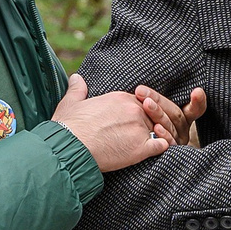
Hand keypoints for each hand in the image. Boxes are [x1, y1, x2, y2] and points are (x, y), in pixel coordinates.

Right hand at [53, 73, 172, 171]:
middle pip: (149, 116)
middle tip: (136, 136)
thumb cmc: (68, 127)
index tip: (127, 123)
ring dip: (153, 136)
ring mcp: (139, 128)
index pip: (139, 103)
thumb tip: (76, 77)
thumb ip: (77, 89)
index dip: (134, 114)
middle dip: (145, 125)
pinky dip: (160, 148)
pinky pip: (161, 145)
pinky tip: (154, 152)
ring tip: (145, 146)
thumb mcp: (71, 103)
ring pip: (157, 130)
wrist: (70, 148)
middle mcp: (134, 110)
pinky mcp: (142, 148)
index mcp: (120, 98)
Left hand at [133, 85, 206, 148]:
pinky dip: (164, 134)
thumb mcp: (145, 110)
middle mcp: (182, 129)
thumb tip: (142, 89)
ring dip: (158, 113)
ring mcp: (177, 141)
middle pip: (176, 114)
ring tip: (147, 104)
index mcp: (182, 117)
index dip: (198, 101)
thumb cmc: (135, 124)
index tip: (197, 91)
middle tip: (141, 91)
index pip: (195, 108)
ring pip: (171, 125)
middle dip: (158, 101)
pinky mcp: (170, 152)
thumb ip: (150, 100)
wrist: (124, 151)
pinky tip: (156, 127)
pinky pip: (169, 142)